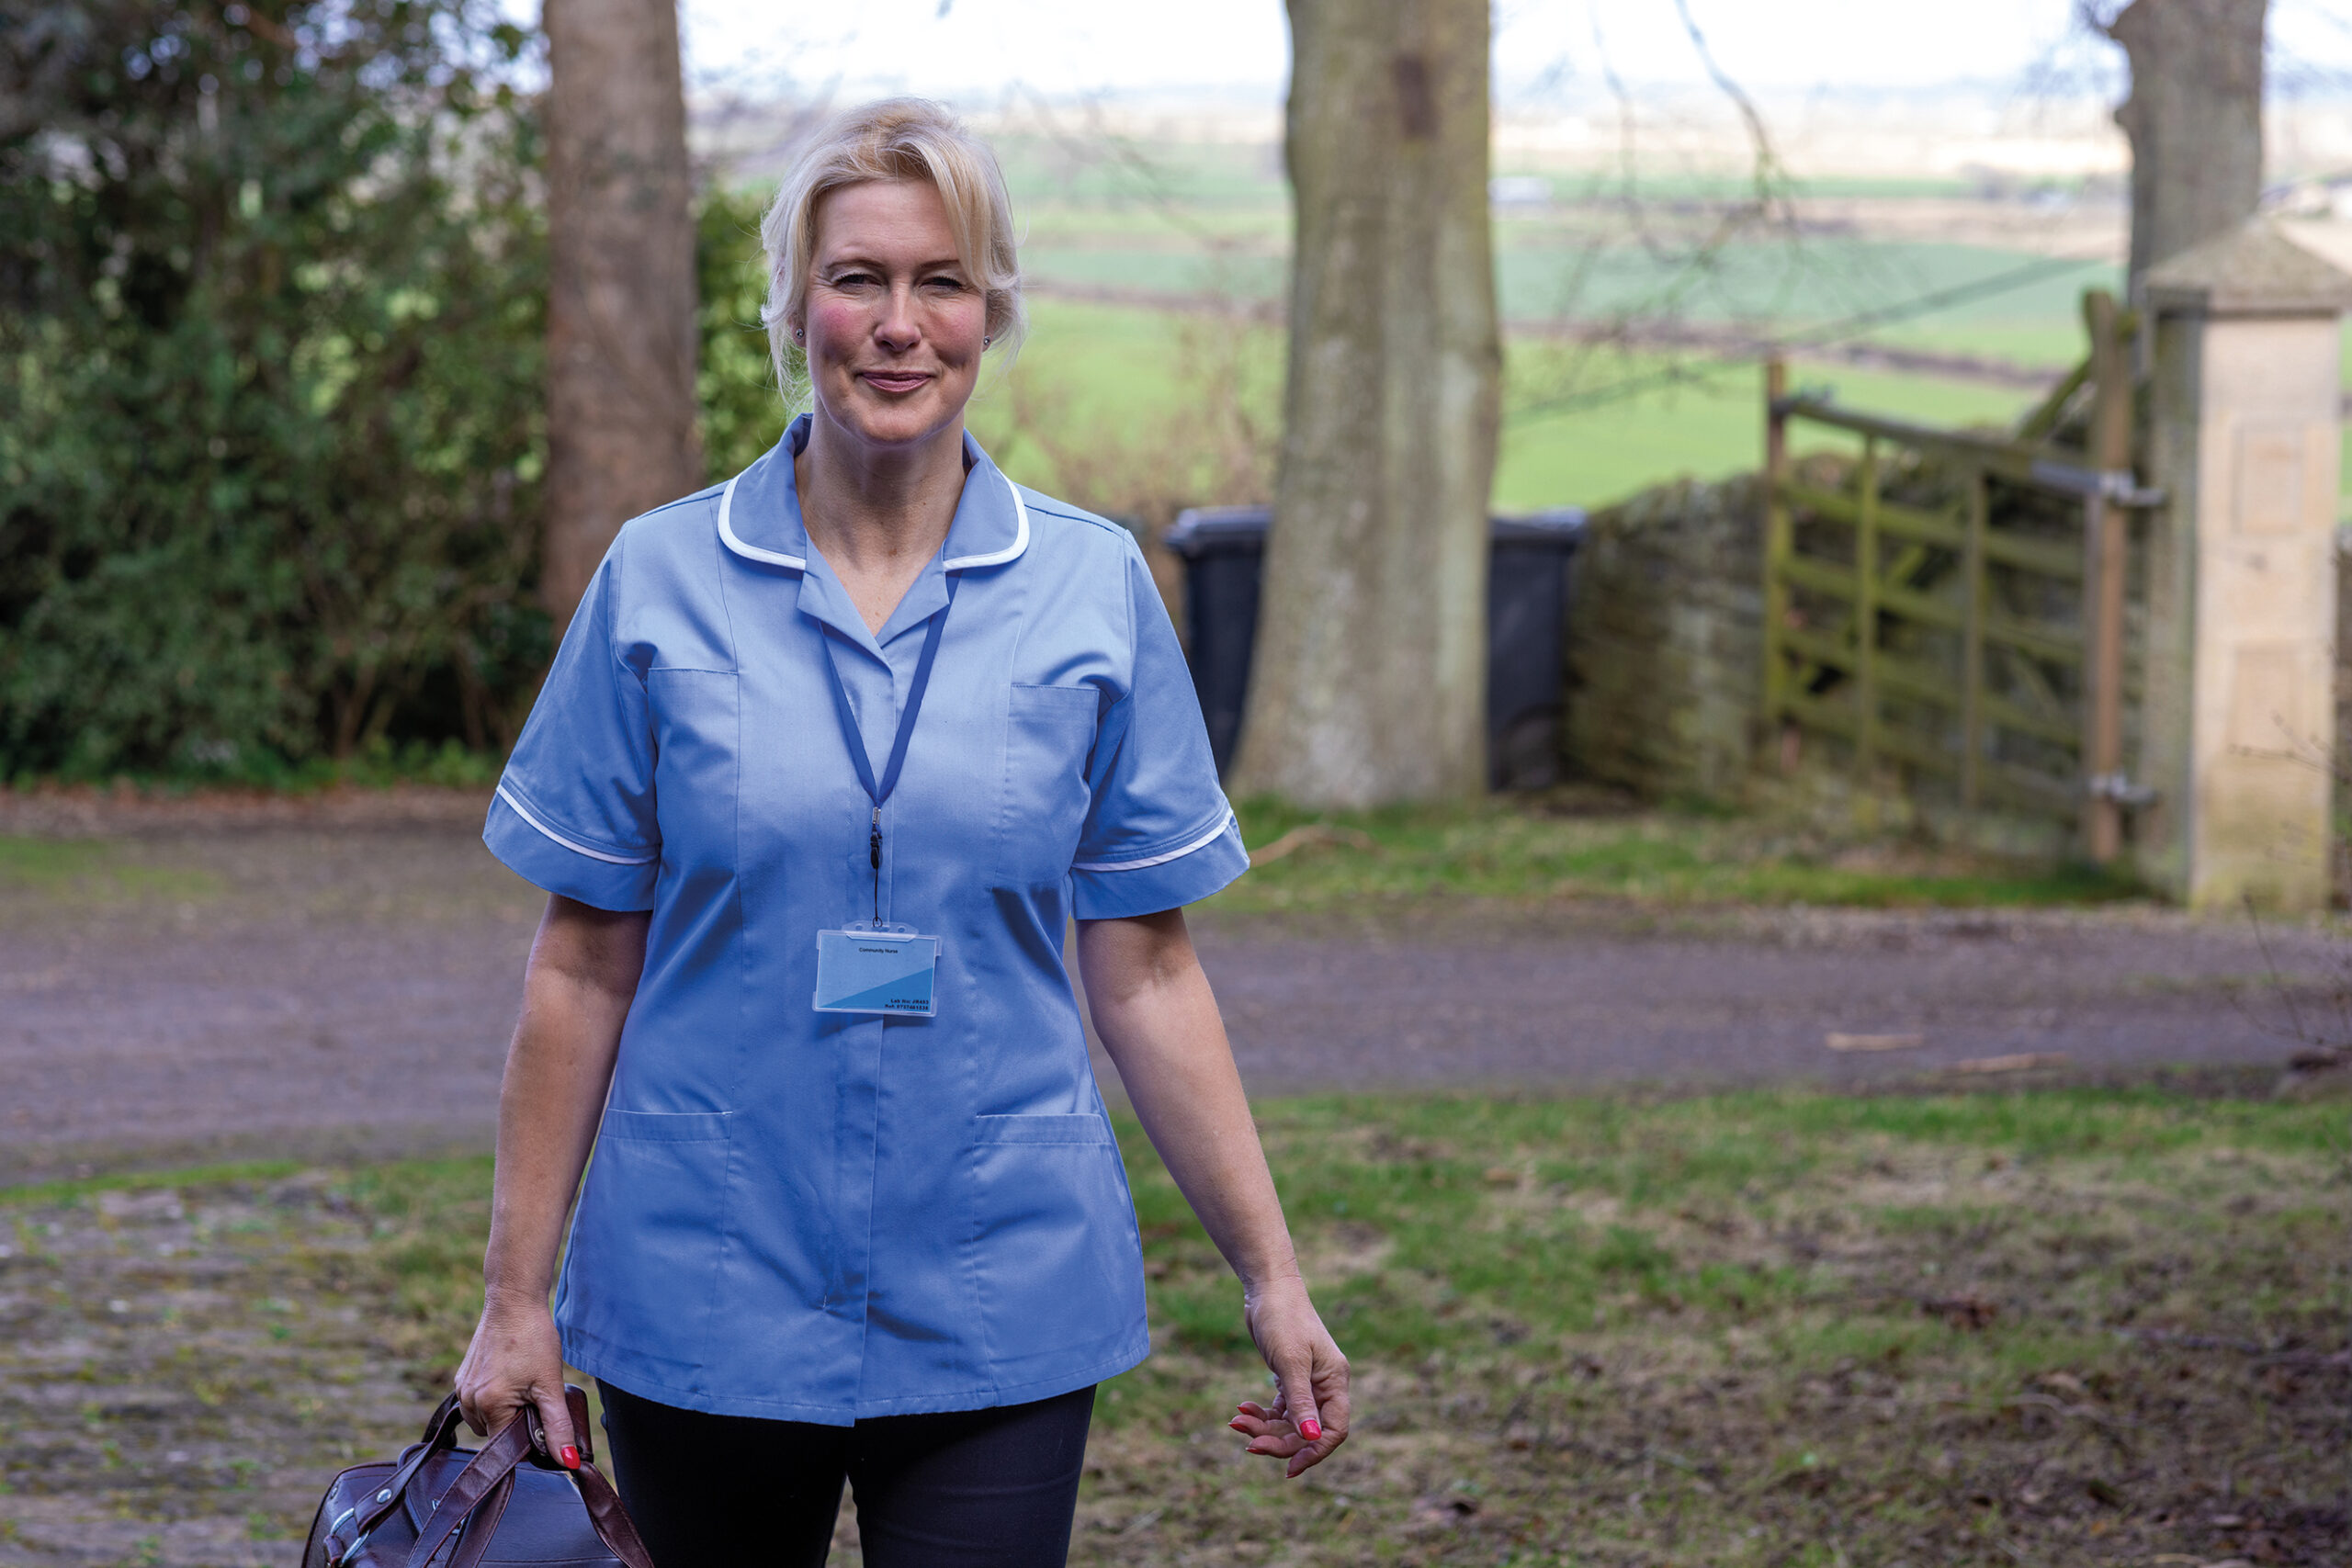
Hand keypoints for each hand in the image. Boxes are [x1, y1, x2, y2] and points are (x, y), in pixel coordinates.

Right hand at [453, 1289, 580, 1468]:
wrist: (513, 1302)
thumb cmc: (533, 1339)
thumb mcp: (551, 1384)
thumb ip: (558, 1426)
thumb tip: (568, 1461)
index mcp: (488, 1406)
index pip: (504, 1447)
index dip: (526, 1440)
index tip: (541, 1423)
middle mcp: (468, 1400)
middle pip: (494, 1434)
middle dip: (515, 1424)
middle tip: (535, 1397)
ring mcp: (461, 1388)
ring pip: (484, 1419)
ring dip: (503, 1412)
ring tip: (523, 1385)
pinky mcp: (462, 1377)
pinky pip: (477, 1402)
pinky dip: (494, 1398)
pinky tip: (511, 1377)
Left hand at [1230, 1274, 1348, 1478]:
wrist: (1266, 1287)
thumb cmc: (1283, 1318)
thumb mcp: (1290, 1361)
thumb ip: (1300, 1401)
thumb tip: (1312, 1437)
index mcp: (1335, 1381)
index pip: (1334, 1430)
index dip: (1314, 1452)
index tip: (1288, 1467)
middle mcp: (1324, 1385)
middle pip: (1307, 1430)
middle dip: (1278, 1440)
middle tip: (1249, 1443)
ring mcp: (1307, 1382)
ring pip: (1289, 1422)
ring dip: (1264, 1428)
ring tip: (1236, 1421)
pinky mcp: (1289, 1377)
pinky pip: (1278, 1409)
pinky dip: (1261, 1414)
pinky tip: (1242, 1409)